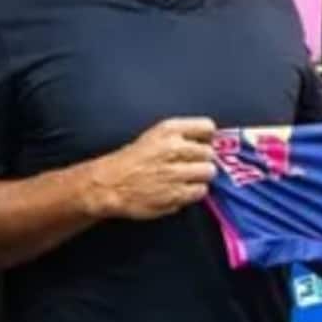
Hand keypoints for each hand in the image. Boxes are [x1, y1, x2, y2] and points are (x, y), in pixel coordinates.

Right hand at [85, 118, 217, 219]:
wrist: (109, 184)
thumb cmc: (133, 160)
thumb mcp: (155, 136)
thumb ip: (183, 135)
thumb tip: (212, 140)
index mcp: (168, 130)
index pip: (207, 127)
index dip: (207, 137)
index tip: (201, 143)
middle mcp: (173, 149)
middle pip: (209, 152)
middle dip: (202, 160)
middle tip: (189, 165)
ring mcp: (175, 173)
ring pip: (208, 172)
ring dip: (200, 177)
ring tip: (185, 178)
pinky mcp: (175, 194)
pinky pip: (201, 191)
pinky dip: (194, 192)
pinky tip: (180, 190)